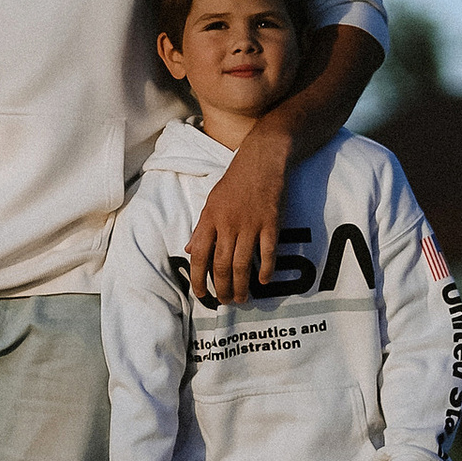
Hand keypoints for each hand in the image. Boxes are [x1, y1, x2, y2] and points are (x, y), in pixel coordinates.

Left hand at [189, 112, 293, 303]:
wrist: (263, 158)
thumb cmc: (236, 179)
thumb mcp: (212, 200)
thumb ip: (202, 228)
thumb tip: (190, 251)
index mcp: (210, 218)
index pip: (199, 256)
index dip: (198, 279)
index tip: (202, 295)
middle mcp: (228, 223)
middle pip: (222, 265)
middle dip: (222, 288)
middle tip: (225, 301)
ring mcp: (251, 224)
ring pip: (243, 264)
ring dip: (242, 285)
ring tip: (242, 298)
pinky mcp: (271, 222)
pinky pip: (268, 252)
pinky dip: (266, 269)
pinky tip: (264, 281)